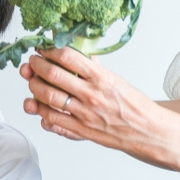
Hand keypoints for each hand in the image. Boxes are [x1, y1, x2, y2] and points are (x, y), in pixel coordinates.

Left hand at [20, 47, 179, 168]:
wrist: (148, 131)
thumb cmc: (135, 105)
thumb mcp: (117, 79)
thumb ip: (96, 68)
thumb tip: (80, 53)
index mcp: (101, 78)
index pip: (69, 57)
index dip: (50, 50)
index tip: (43, 48)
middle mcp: (91, 94)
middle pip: (53, 75)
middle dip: (37, 65)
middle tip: (32, 62)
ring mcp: (85, 113)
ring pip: (49, 97)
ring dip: (34, 86)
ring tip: (31, 79)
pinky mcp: (81, 130)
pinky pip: (53, 119)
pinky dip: (41, 110)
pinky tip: (36, 103)